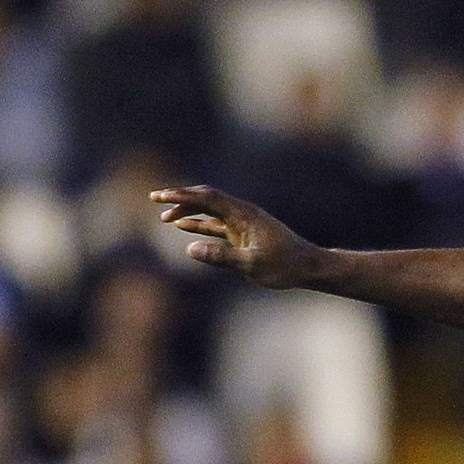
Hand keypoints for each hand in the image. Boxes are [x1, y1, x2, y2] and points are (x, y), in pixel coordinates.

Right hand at [151, 186, 324, 288]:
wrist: (309, 268)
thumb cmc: (285, 266)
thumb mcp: (252, 264)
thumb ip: (221, 256)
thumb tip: (189, 249)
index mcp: (243, 214)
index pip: (207, 198)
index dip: (181, 196)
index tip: (160, 197)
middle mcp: (242, 213)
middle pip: (205, 198)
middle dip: (180, 197)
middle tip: (154, 199)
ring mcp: (242, 223)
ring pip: (209, 211)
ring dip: (187, 211)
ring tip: (163, 217)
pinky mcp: (243, 234)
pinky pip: (216, 225)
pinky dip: (198, 224)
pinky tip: (182, 226)